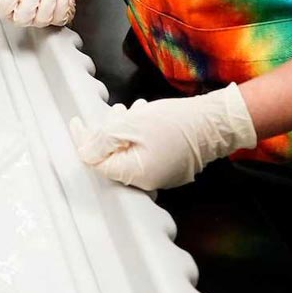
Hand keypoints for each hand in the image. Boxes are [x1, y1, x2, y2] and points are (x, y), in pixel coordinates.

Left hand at [69, 85, 255, 189]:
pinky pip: (147, 152)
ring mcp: (162, 176)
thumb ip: (104, 141)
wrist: (216, 121)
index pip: (98, 162)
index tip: (76, 122)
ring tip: (136, 110)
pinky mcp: (172, 166)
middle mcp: (148, 182)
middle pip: (114, 157)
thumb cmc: (175, 122)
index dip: (84, 141)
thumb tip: (84, 153)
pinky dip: (142, 135)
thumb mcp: (132, 125)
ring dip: (127, 129)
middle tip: (116, 112)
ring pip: (131, 152)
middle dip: (110, 132)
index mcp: (136, 175)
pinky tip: (147, 117)